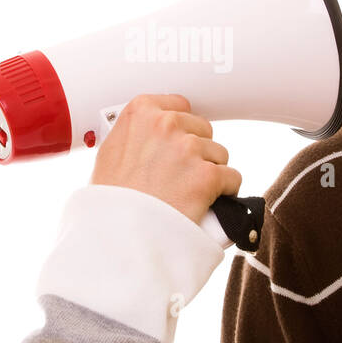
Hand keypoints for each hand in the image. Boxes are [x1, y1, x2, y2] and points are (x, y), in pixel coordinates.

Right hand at [90, 93, 241, 224]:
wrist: (117, 236)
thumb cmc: (110, 202)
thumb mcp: (110, 154)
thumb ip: (136, 135)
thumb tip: (153, 135)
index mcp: (140, 112)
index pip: (180, 106)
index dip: (182, 129)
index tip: (177, 145)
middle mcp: (165, 124)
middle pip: (202, 129)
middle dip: (197, 151)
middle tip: (180, 176)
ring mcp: (187, 149)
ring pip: (219, 154)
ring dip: (210, 171)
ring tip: (188, 192)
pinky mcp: (207, 175)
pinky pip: (232, 177)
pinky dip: (225, 191)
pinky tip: (208, 201)